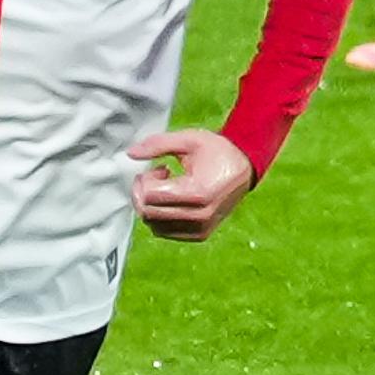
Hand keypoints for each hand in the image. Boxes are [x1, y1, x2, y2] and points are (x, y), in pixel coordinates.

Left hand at [126, 127, 254, 242]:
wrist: (244, 168)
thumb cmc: (217, 152)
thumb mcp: (188, 140)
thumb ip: (157, 144)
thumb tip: (130, 153)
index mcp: (198, 192)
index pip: (151, 196)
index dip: (144, 181)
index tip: (157, 169)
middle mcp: (200, 215)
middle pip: (149, 213)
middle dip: (143, 193)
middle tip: (156, 177)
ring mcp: (201, 227)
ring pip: (154, 226)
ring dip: (151, 206)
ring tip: (167, 187)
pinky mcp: (200, 234)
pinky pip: (166, 232)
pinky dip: (160, 217)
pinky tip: (173, 199)